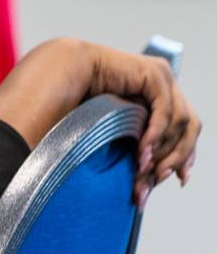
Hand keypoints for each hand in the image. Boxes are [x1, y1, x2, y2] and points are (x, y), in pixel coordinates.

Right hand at [83, 45, 200, 205]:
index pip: (186, 130)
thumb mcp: (121, 129)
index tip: (179, 180)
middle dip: (177, 156)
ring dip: (165, 149)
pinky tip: (142, 150)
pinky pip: (165, 111)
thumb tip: (157, 176)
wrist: (63, 74)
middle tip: (158, 177)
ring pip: (182, 122)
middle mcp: (166, 86)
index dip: (185, 155)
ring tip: (144, 168)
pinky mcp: (154, 74)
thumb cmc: (81, 102)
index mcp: (160, 97)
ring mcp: (162, 78)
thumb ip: (140, 144)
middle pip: (190, 127)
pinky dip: (156, 134)